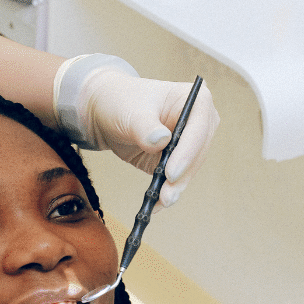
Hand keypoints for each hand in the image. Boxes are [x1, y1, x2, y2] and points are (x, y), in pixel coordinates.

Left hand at [68, 62, 217, 208]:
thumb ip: (146, 127)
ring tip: (161, 201)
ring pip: (189, 169)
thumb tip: (161, 140)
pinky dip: (167, 191)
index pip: (198, 129)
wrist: (105, 112)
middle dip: (182, 176)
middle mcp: (198, 121)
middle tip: (167, 194)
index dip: (187, 152)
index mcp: (194, 100)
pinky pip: (176, 178)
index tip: (172, 172)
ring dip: (175, 187)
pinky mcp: (177, 159)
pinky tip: (156, 203)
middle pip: (197, 153)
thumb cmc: (121, 102)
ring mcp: (189, 142)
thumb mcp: (131, 112)